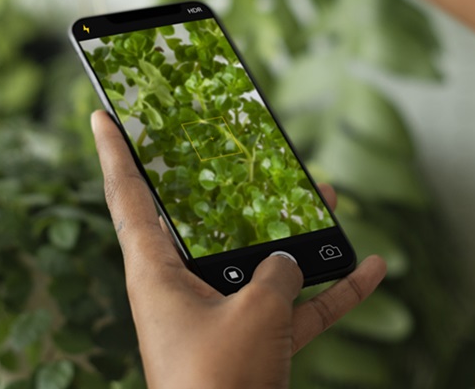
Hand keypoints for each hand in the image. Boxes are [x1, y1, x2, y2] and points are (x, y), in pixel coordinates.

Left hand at [91, 110, 387, 388]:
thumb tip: (288, 262)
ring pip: (258, 260)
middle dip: (233, 184)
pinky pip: (294, 309)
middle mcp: (180, 288)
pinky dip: (331, 291)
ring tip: (329, 195)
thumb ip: (276, 272)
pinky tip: (374, 269)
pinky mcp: (254, 347)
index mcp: (154, 272)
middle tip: (245, 143)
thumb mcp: (255, 312)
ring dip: (295, 232)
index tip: (101, 113)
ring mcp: (219, 318)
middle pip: (206, 221)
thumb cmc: (220, 382)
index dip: (114, 152)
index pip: (126, 196)